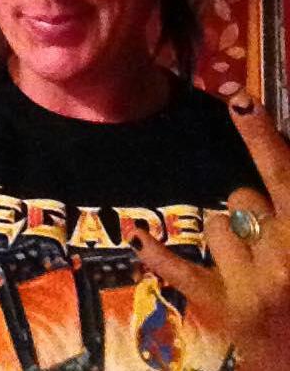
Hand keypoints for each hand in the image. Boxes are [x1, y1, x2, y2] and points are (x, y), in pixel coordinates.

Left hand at [132, 90, 289, 369]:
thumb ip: (286, 200)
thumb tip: (272, 174)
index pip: (283, 174)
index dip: (262, 137)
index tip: (241, 103)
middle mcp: (281, 257)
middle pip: (242, 197)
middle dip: (254, 210)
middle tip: (270, 237)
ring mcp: (248, 285)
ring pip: (214, 224)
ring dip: (230, 237)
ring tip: (255, 267)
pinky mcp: (221, 307)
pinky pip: (179, 267)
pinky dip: (158, 252)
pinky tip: (137, 235)